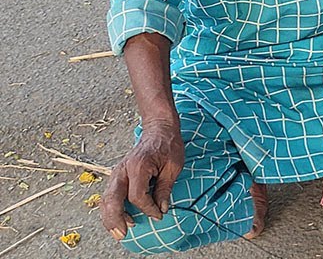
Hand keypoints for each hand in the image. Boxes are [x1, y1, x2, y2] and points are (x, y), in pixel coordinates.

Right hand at [101, 121, 184, 240]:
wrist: (159, 130)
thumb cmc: (169, 145)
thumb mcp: (174, 166)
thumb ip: (164, 188)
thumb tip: (161, 209)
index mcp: (139, 166)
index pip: (137, 195)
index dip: (148, 209)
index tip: (159, 215)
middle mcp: (123, 169)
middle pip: (112, 199)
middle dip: (116, 218)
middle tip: (123, 234)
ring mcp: (117, 172)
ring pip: (106, 198)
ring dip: (110, 216)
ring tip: (118, 231)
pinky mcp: (117, 175)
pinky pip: (109, 195)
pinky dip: (110, 209)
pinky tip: (118, 219)